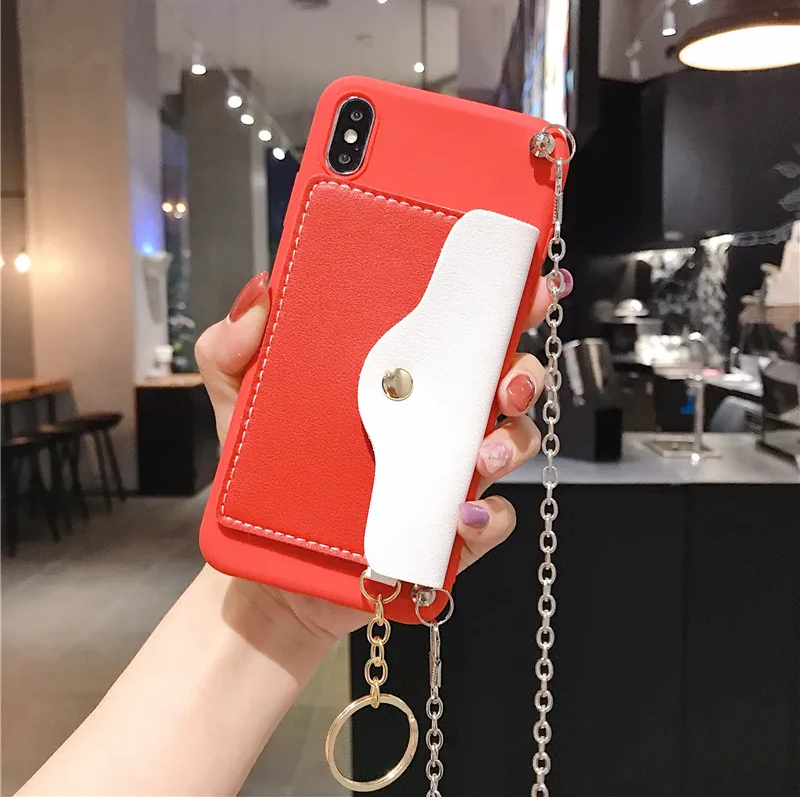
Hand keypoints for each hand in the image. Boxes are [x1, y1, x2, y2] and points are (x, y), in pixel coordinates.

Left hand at [195, 268, 572, 639]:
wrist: (269, 570)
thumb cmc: (266, 479)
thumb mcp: (238, 407)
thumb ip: (233, 350)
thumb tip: (261, 294)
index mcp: (397, 379)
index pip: (457, 332)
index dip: (501, 306)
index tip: (524, 288)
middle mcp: (431, 419)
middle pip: (503, 381)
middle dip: (524, 371)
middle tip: (509, 377)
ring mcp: (445, 474)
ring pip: (511, 444)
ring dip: (513, 441)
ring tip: (484, 451)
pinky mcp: (447, 531)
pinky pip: (490, 521)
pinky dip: (488, 517)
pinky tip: (461, 514)